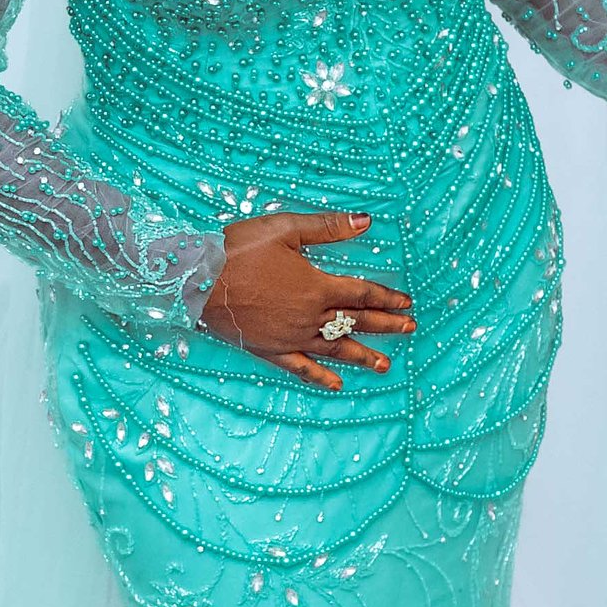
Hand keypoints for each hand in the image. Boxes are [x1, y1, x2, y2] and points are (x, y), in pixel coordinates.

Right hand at [198, 210, 415, 389]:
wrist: (197, 279)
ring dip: (362, 356)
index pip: (361, 293)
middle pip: (356, 322)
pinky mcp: (270, 349)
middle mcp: (310, 317)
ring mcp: (291, 337)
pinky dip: (320, 377)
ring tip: (384, 365)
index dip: (386, 297)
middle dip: (386, 325)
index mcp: (317, 286)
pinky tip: (336, 384)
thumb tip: (366, 221)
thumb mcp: (285, 229)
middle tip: (409, 329)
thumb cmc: (239, 249)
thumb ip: (328, 228)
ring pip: (335, 349)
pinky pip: (301, 368)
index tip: (406, 303)